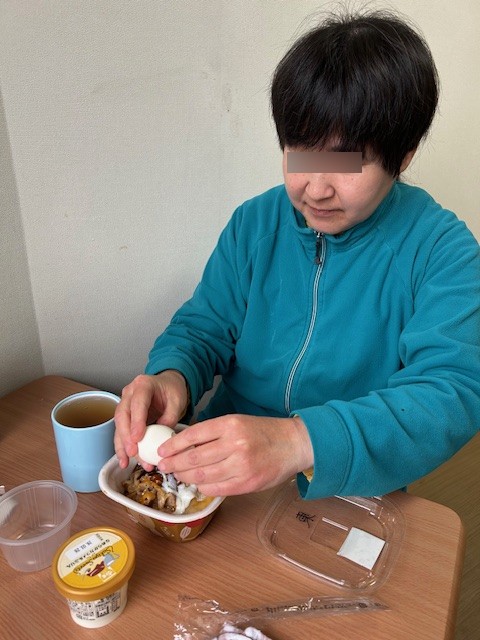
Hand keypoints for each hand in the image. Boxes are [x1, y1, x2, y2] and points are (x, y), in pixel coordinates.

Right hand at [114, 370, 188, 468]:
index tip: (138, 438)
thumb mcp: (177, 400)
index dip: (136, 421)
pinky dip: (123, 446)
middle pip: (122, 415)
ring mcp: (125, 403)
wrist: (168, 385)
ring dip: (121, 445)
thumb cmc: (172, 390)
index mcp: (143, 385)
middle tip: (132, 452)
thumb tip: (161, 437)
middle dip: (125, 436)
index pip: (137, 403)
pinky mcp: (125, 416)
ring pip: (118, 425)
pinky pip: (121, 431)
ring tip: (126, 461)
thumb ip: (170, 417)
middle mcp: (129, 393)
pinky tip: (125, 459)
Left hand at [156, 414, 312, 495]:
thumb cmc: (264, 432)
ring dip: (185, 477)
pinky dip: (203, 487)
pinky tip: (198, 484)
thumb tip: (184, 444)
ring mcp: (241, 466)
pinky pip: (216, 488)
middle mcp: (234, 444)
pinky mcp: (247, 483)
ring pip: (202, 475)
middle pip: (193, 457)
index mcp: (230, 424)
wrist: (294, 444)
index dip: (173, 445)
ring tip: (178, 475)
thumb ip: (214, 432)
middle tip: (164, 466)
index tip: (162, 451)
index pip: (193, 435)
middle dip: (174, 463)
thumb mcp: (238, 422)